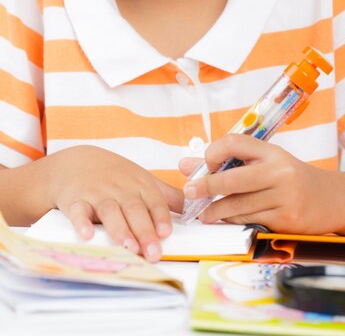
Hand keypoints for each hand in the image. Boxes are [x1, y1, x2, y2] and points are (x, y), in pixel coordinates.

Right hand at [47, 146, 182, 261]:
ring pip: (110, 211)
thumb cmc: (116, 176)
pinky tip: (86, 235)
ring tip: (129, 247)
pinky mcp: (75, 200)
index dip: (160, 216)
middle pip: (134, 209)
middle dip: (144, 231)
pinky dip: (81, 223)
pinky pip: (78, 211)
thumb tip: (199, 211)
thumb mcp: (144, 181)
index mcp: (140, 184)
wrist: (77, 162)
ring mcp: (98, 194)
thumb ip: (169, 197)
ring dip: (120, 229)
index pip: (154, 200)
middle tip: (152, 252)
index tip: (166, 233)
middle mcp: (120, 189)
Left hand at [180, 134, 344, 232]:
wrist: (332, 200)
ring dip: (215, 210)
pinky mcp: (286, 221)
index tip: (205, 162)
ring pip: (238, 205)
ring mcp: (284, 198)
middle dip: (207, 185)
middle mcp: (279, 172)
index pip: (236, 142)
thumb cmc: (291, 177)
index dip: (214, 151)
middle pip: (233, 178)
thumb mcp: (266, 162)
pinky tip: (224, 219)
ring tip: (203, 213)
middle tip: (190, 191)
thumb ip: (229, 162)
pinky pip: (250, 220)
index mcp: (272, 152)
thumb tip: (185, 165)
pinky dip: (233, 220)